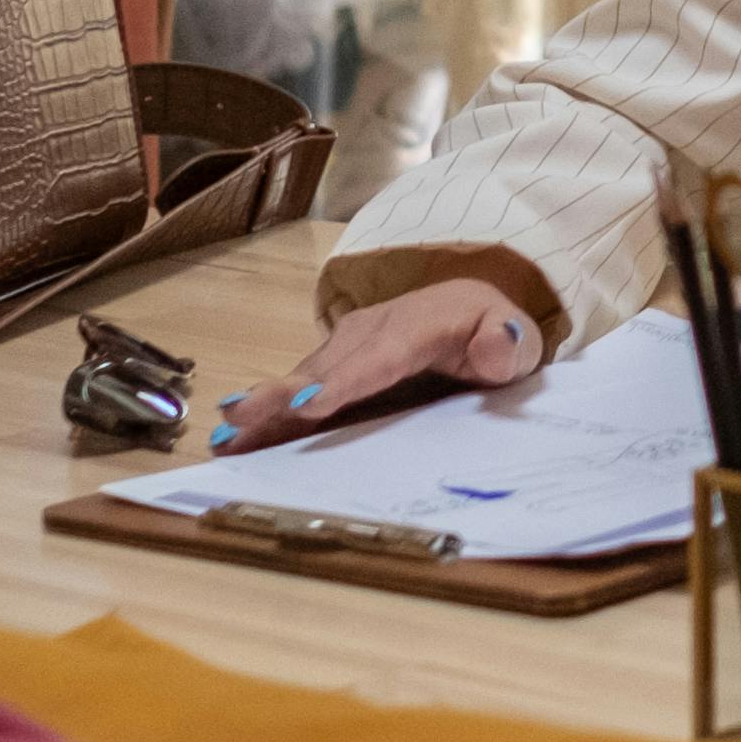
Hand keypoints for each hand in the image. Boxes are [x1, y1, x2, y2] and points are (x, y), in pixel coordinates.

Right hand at [210, 272, 543, 448]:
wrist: (468, 305)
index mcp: (422, 324)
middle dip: (283, 396)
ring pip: (304, 377)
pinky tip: (233, 436)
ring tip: (225, 437)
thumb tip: (497, 342)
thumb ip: (507, 346)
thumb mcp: (515, 338)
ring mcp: (348, 343)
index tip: (311, 405)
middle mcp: (374, 329)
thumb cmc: (492, 329)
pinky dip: (267, 412)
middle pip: (328, 367)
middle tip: (239, 420)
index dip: (346, 381)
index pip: (383, 356)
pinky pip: (299, 388)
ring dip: (263, 408)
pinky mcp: (332, 360)